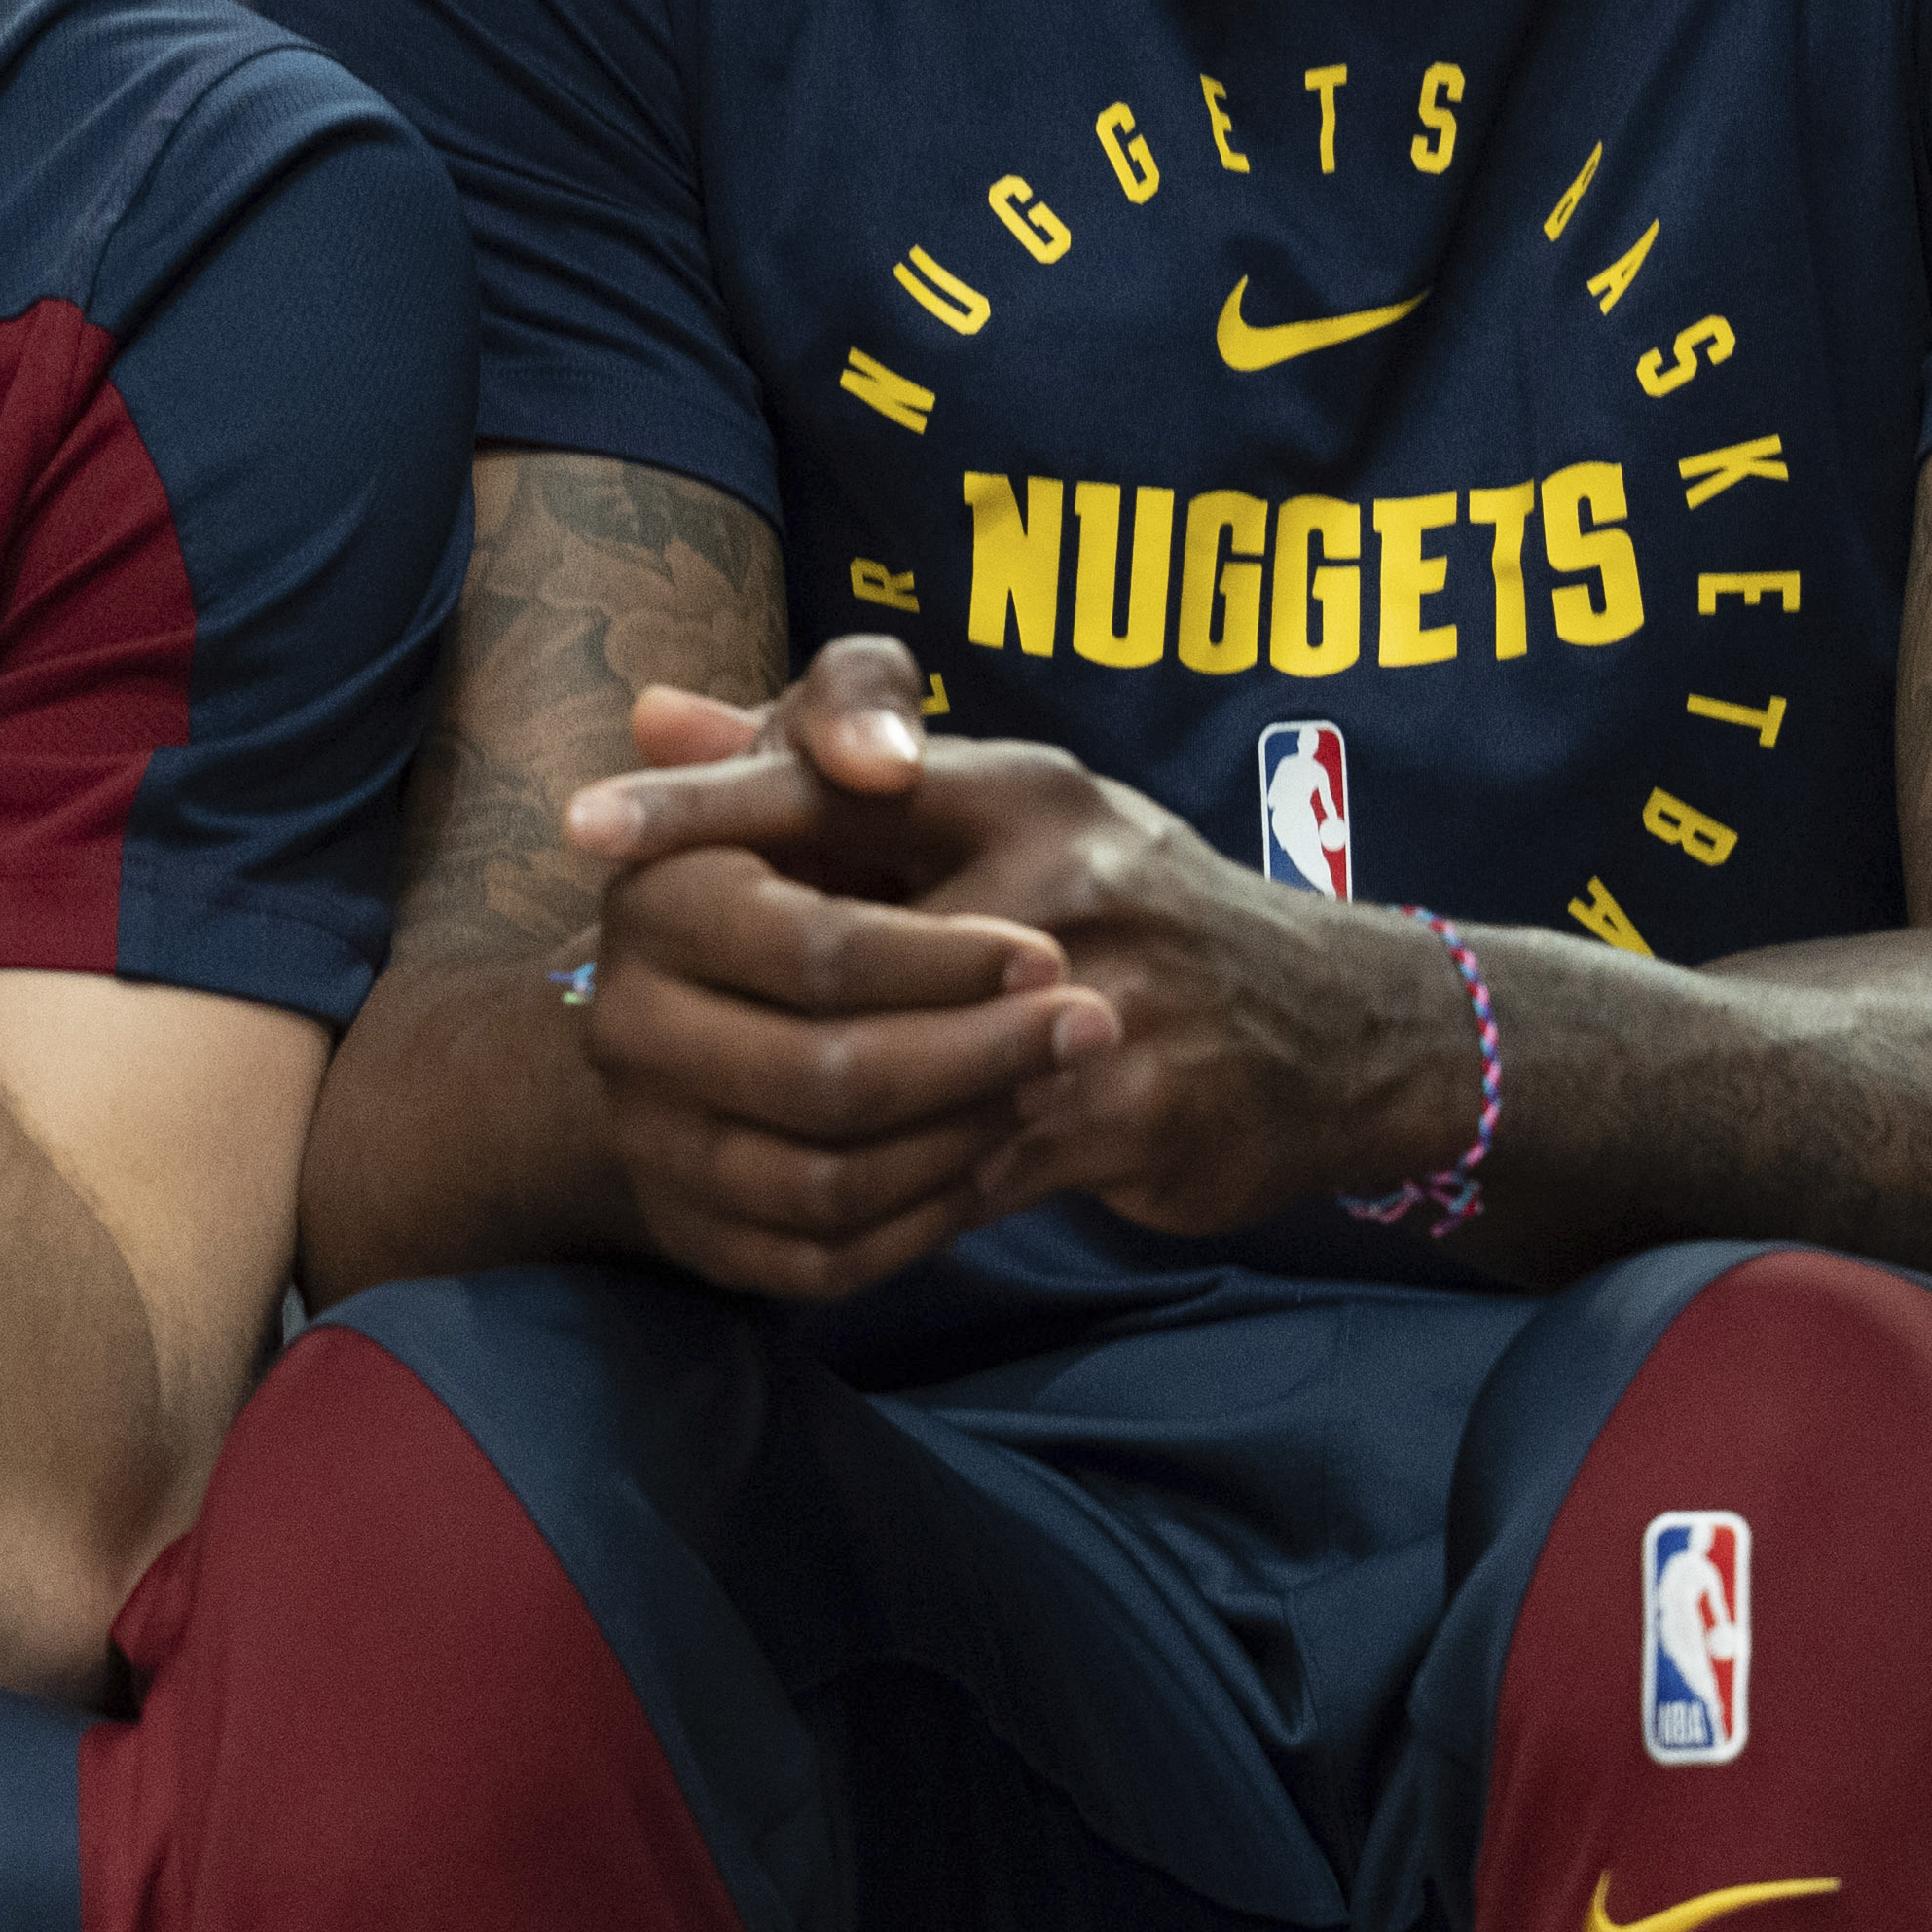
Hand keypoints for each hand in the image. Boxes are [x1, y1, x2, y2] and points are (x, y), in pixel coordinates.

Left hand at [562, 634, 1476, 1289]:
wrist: (1342, 1025)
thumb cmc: (1140, 905)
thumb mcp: (1005, 805)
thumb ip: (828, 761)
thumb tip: (654, 713)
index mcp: (1023, 787)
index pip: (842, 778)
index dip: (710, 804)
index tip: (589, 828)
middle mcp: (1063, 876)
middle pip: (848, 946)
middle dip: (727, 1006)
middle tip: (611, 1036)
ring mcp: (1104, 999)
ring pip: (898, 1080)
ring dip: (796, 1125)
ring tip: (707, 1140)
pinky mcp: (1133, 1111)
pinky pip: (968, 1173)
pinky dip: (885, 1205)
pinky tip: (816, 1218)